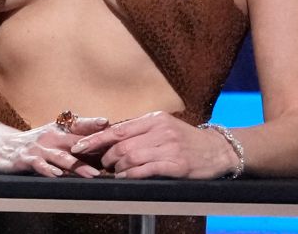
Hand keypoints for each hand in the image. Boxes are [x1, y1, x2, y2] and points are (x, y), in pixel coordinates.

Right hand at [0, 115, 107, 177]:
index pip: (77, 125)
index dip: (91, 123)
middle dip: (91, 149)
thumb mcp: (55, 137)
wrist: (3, 146)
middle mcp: (49, 137)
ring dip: (76, 166)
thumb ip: (76, 141)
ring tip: (91, 174)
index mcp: (58, 130)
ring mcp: (38, 148)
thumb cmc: (36, 144)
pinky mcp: (26, 159)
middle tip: (109, 157)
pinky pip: (38, 165)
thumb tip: (104, 147)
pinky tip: (57, 175)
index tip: (107, 123)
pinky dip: (48, 170)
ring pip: (60, 157)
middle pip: (74, 143)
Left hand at [68, 111, 237, 178]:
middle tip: (103, 165)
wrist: (218, 150)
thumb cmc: (186, 139)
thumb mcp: (163, 126)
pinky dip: (131, 175)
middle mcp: (160, 130)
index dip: (95, 139)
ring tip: (115, 173)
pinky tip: (126, 178)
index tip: (79, 146)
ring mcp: (169, 148)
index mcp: (153, 119)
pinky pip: (146, 170)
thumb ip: (140, 131)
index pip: (117, 129)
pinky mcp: (177, 165)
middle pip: (121, 145)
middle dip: (106, 157)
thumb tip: (110, 137)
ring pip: (131, 158)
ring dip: (118, 168)